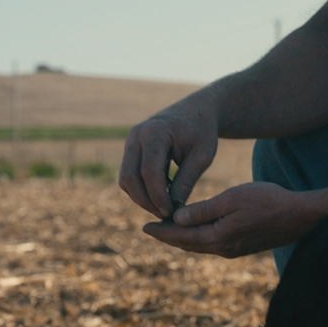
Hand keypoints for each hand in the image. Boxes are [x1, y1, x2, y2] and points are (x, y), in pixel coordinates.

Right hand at [119, 100, 218, 218]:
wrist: (196, 111)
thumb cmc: (202, 132)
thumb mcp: (201, 158)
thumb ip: (185, 182)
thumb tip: (174, 211)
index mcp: (155, 132)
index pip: (149, 172)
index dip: (158, 196)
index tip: (171, 212)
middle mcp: (137, 135)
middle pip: (130, 177)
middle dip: (146, 201)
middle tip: (165, 215)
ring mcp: (130, 141)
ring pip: (125, 179)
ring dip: (141, 197)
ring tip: (164, 207)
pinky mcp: (131, 149)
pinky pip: (128, 175)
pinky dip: (140, 189)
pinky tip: (160, 196)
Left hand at [142, 182, 326, 257]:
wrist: (301, 216)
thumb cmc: (268, 201)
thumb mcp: (232, 199)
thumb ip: (203, 210)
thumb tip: (177, 218)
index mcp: (218, 237)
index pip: (181, 236)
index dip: (162, 231)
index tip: (144, 227)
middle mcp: (223, 249)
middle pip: (188, 244)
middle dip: (168, 237)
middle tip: (150, 230)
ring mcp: (234, 250)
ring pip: (200, 246)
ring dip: (183, 239)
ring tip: (168, 231)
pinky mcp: (243, 247)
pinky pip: (212, 245)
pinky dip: (198, 238)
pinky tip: (196, 232)